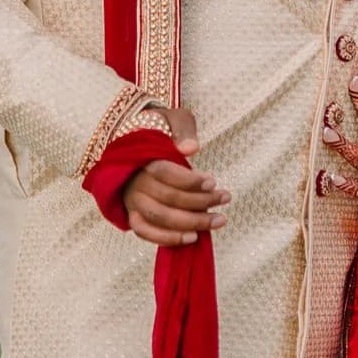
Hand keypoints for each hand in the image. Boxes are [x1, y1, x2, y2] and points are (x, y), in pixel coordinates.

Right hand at [123, 105, 228, 246]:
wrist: (135, 142)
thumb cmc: (160, 129)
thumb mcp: (173, 118)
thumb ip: (182, 129)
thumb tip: (191, 148)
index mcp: (141, 157)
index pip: (164, 173)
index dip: (190, 181)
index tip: (213, 182)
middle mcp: (134, 181)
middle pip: (167, 198)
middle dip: (201, 202)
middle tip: (225, 198)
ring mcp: (132, 200)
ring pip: (160, 218)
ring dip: (191, 223)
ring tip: (218, 220)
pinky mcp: (133, 214)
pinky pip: (146, 232)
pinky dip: (168, 239)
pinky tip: (193, 237)